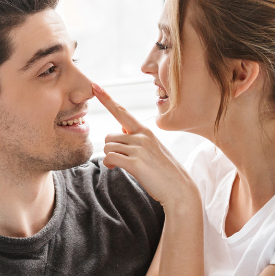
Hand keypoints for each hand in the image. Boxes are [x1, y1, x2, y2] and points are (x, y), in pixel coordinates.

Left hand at [92, 83, 197, 209]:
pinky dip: (109, 164)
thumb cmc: (164, 171)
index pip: (122, 112)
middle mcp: (142, 137)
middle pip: (109, 136)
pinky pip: (110, 158)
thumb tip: (121, 128)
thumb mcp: (153, 148)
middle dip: (110, 148)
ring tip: (121, 165)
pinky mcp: (135, 163)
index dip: (107, 99)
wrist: (179, 189)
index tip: (95, 86)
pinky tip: (116, 168)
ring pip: (108, 147)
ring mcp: (139, 149)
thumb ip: (136, 138)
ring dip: (110, 157)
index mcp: (145, 131)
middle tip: (118, 159)